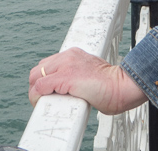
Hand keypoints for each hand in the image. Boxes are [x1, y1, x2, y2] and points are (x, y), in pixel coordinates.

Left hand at [29, 47, 147, 115]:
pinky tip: (44, 103)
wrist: (122, 86)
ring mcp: (65, 66)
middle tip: (43, 99)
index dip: (44, 79)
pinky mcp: (65, 78)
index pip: (48, 64)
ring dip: (36, 92)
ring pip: (36, 76)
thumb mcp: (90, 74)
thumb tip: (70, 91)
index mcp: (73, 54)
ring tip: (43, 103)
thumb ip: (77, 77)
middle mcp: (68, 56)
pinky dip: (38, 96)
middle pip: (39, 69)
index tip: (48, 91)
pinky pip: (41, 87)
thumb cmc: (111, 86)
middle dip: (37, 85)